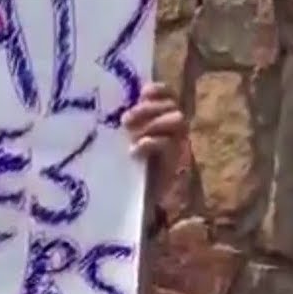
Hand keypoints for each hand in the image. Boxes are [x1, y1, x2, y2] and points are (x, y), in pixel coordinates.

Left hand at [121, 82, 187, 200]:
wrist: (135, 203)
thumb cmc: (127, 169)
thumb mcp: (123, 142)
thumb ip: (127, 125)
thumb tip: (114, 107)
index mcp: (161, 119)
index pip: (167, 94)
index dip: (157, 90)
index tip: (142, 93)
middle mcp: (174, 129)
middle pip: (172, 105)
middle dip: (149, 109)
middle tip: (126, 121)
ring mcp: (179, 145)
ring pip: (177, 120)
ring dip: (153, 124)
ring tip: (132, 136)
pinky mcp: (177, 162)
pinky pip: (170, 144)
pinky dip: (152, 143)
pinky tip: (136, 150)